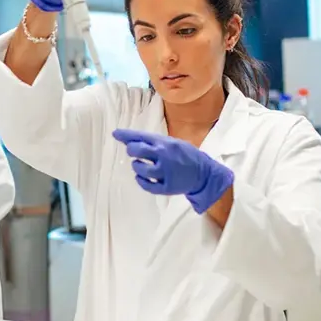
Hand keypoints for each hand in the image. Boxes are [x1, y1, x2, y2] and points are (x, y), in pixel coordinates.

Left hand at [112, 129, 234, 213]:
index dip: (126, 135)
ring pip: (140, 169)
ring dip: (136, 166)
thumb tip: (128, 140)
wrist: (204, 174)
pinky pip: (147, 185)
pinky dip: (141, 181)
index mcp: (166, 143)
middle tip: (134, 152)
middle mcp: (165, 156)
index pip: (141, 136)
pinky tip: (141, 177)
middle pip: (137, 151)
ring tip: (140, 165)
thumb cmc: (185, 156)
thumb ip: (152, 142)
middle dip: (132, 150)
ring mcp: (166, 172)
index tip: (115, 133)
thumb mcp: (172, 143)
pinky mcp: (167, 187)